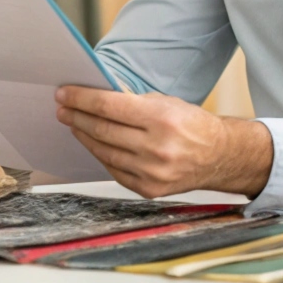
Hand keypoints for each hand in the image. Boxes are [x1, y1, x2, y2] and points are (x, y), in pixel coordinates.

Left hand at [55, 86, 272, 198]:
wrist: (219, 156)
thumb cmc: (192, 125)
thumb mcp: (167, 102)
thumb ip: (133, 102)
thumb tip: (94, 99)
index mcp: (162, 119)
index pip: (109, 106)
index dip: (82, 99)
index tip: (64, 93)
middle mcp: (157, 147)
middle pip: (103, 130)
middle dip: (77, 117)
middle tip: (62, 108)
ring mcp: (152, 172)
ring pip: (104, 151)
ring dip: (84, 136)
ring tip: (73, 124)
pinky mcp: (149, 189)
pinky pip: (114, 170)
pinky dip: (101, 155)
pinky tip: (93, 143)